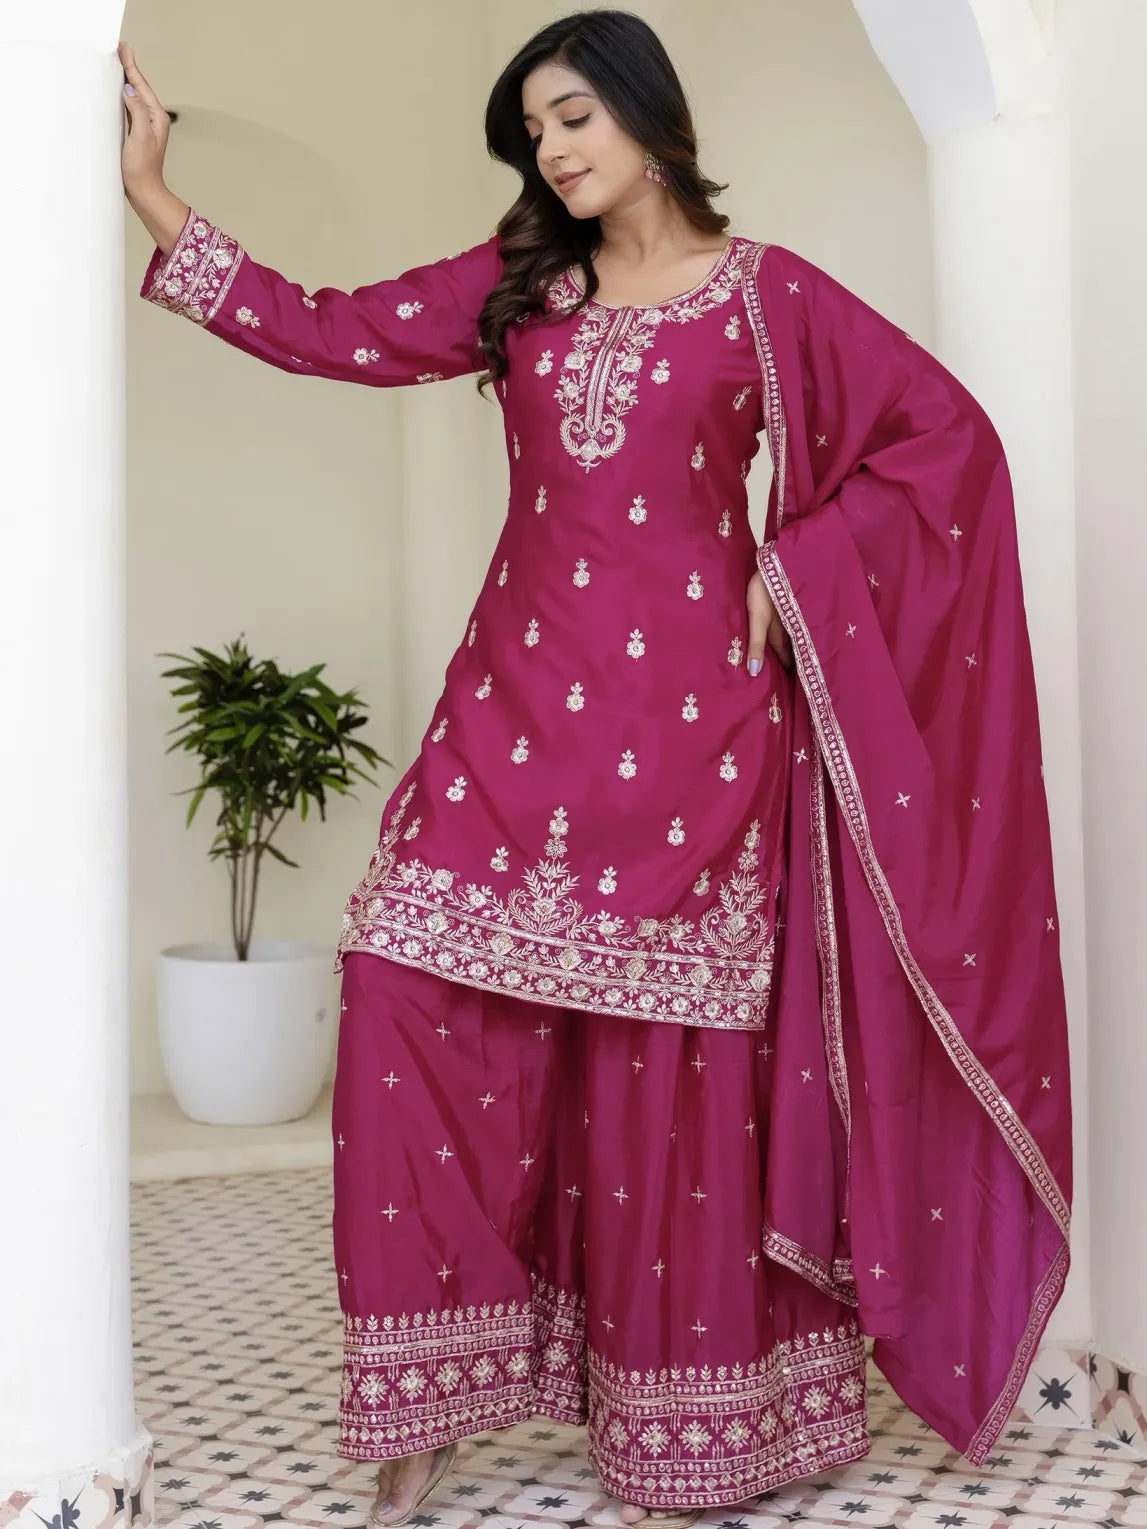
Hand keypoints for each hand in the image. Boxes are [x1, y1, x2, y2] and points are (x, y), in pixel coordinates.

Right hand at [119, 43, 170, 199]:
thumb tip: (129, 89)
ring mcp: (144, 126)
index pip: (141, 85)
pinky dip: (121, 96)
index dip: (131, 66)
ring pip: (133, 96)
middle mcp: (152, 119)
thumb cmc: (142, 168)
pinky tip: (116, 91)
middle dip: (129, 68)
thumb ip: (137, 110)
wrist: (144, 192)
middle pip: (138, 87)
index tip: (124, 48)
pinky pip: (128, 108)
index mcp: (156, 117)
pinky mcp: (135, 133)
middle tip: (120, 48)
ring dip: (125, 80)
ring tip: (118, 63)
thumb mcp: (140, 137)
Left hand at [746, 569, 792, 675]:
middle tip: (797, 676)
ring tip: (797, 659)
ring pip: (794, 635)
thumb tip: (755, 673)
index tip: (793, 685)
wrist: (778, 562)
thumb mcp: (757, 617)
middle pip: (792, 647)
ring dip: (794, 646)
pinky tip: (794, 632)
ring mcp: (792, 614)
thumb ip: (756, 643)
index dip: (789, 670)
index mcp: (781, 633)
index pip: (786, 657)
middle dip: (795, 660)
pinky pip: (794, 623)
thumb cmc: (764, 590)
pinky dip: (795, 631)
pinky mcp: (792, 603)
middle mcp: (790, 626)